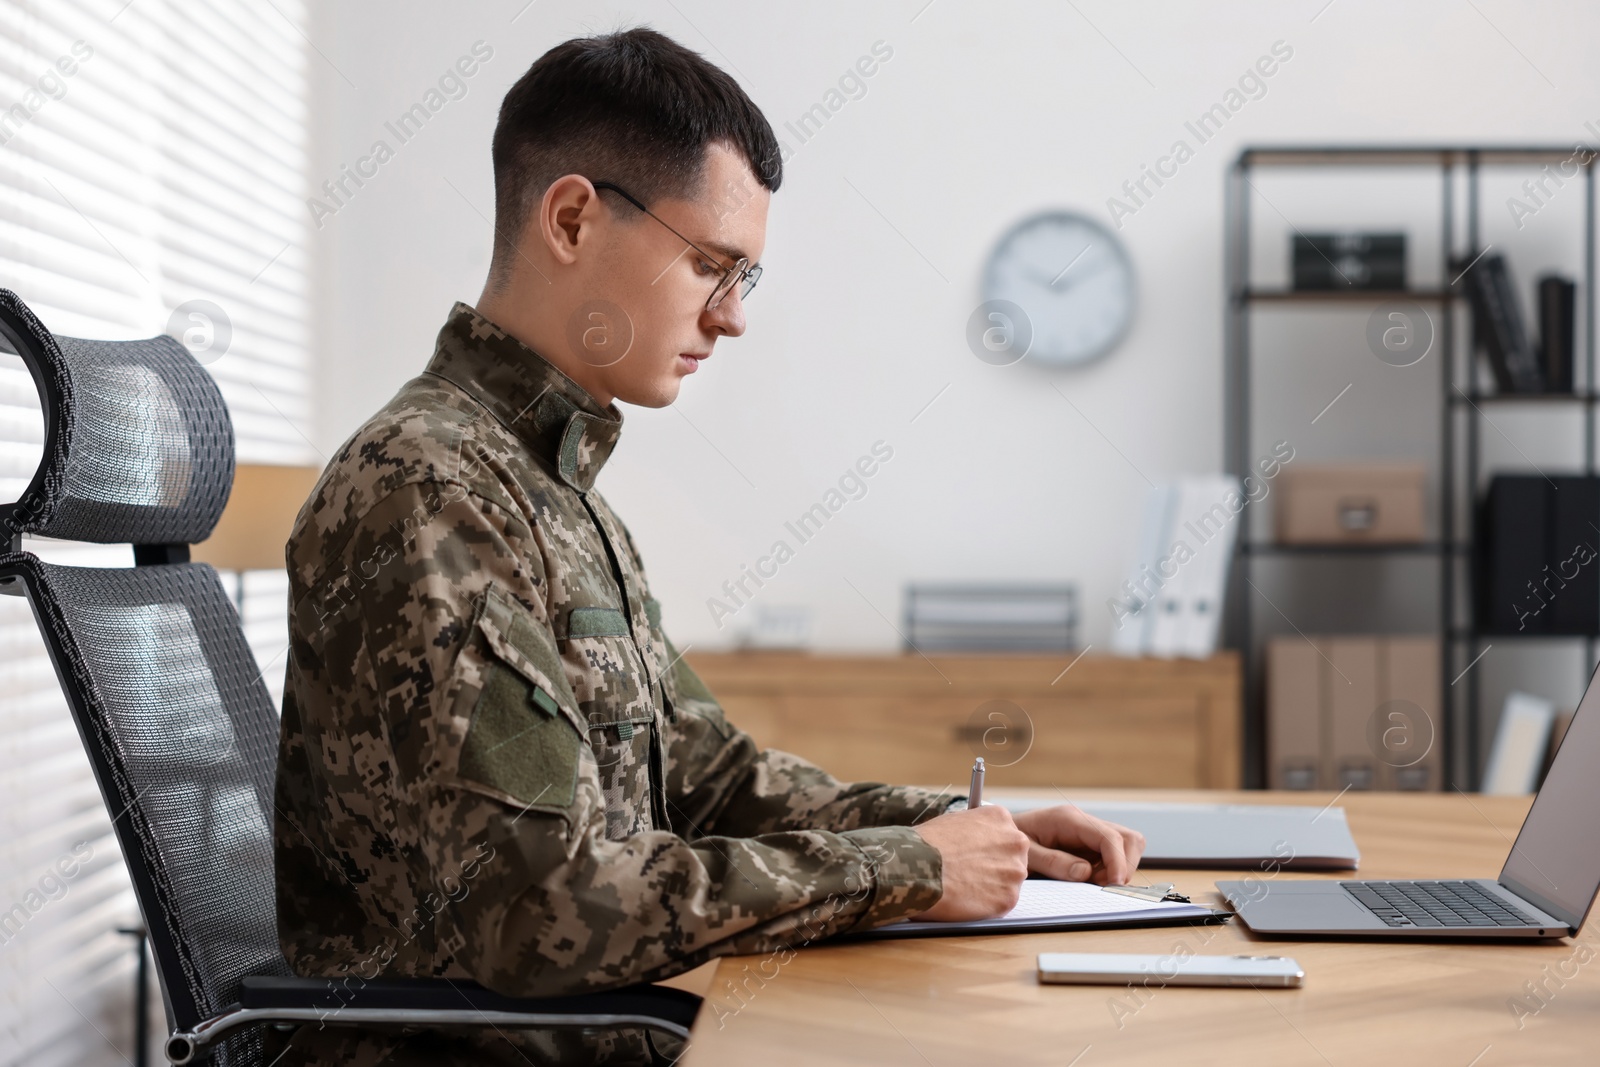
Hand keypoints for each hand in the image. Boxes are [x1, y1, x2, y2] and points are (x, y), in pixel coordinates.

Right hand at [909, 803, 1030, 921]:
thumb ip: (975, 830)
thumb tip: (975, 841)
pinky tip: (968, 899)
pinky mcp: (1009, 898)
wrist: (917, 866)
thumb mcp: (955, 820)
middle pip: (1013, 858)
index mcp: (1001, 818)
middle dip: (996, 867)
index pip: (1006, 835)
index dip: (990, 849)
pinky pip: (1002, 903)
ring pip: (1009, 882)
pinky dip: (987, 905)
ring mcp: (1014, 871)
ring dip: (992, 887)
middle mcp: (1015, 842)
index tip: (979, 856)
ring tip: (966, 888)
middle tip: (973, 875)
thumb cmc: (927, 844)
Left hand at [1011, 804, 1144, 885]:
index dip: (1118, 862)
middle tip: (1101, 884)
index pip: (1109, 837)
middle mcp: (1084, 822)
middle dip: (1124, 865)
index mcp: (1068, 819)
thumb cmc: (1010, 841)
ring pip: (1127, 845)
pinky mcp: (1090, 844)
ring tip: (1093, 882)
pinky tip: (1089, 879)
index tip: (1114, 885)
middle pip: (1128, 838)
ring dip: (1119, 868)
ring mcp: (1089, 832)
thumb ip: (1053, 862)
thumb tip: (1085, 872)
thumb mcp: (1026, 854)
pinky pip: (1114, 855)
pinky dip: (1110, 870)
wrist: (1001, 834)